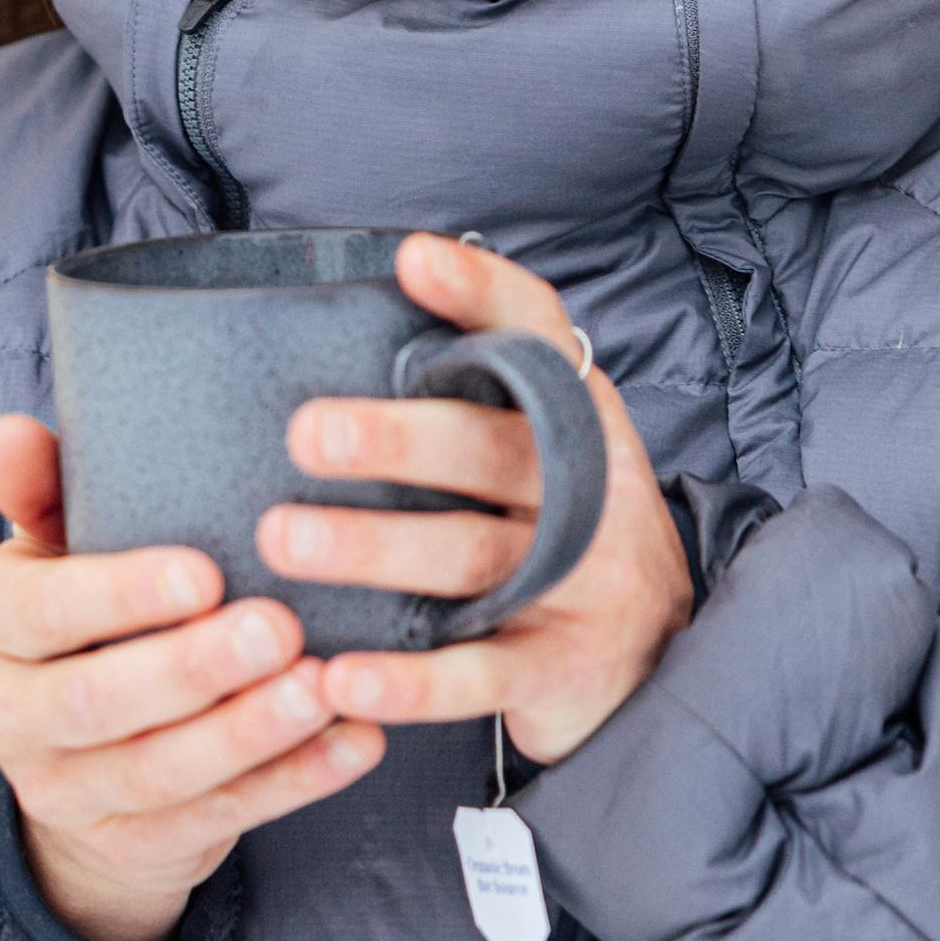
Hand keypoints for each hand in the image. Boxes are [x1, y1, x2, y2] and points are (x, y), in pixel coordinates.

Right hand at [0, 413, 385, 940]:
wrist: (74, 761)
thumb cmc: (81, 620)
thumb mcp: (52, 552)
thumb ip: (41, 490)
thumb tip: (8, 433)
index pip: (41, 612)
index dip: (119, 597)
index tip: (203, 573)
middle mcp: (8, 717)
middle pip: (96, 701)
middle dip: (192, 668)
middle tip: (279, 628)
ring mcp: (66, 793)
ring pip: (160, 771)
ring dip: (249, 732)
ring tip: (323, 688)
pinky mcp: (133, 846)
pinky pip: (219, 818)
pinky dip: (293, 781)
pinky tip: (354, 740)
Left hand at [259, 231, 691, 765]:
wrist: (655, 661)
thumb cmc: (557, 532)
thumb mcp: (537, 456)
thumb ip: (469, 398)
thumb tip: (328, 325)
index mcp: (579, 419)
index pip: (540, 337)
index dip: (483, 295)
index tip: (411, 258)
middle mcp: (591, 491)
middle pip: (492, 450)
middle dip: (397, 440)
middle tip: (305, 434)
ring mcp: (584, 584)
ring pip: (472, 558)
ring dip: (374, 549)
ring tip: (283, 539)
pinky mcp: (560, 670)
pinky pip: (481, 677)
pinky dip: (410, 682)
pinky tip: (338, 676)